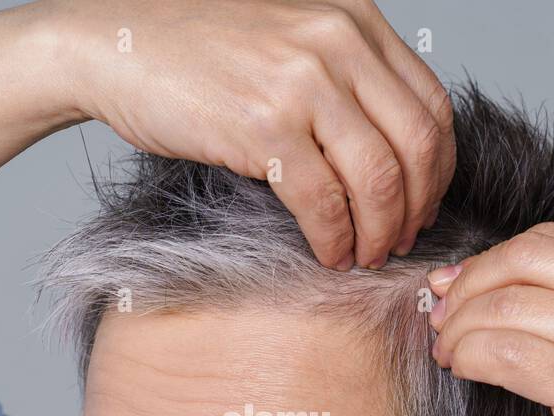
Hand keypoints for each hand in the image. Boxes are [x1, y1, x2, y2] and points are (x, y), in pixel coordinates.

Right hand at [58, 0, 455, 268]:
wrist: (117, 44)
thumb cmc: (196, 52)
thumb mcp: (290, 41)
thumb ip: (343, 78)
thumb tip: (389, 156)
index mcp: (354, 22)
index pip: (431, 105)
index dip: (437, 169)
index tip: (423, 204)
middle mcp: (337, 44)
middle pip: (416, 146)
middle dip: (415, 207)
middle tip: (399, 240)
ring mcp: (302, 83)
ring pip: (378, 179)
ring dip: (378, 231)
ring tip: (365, 253)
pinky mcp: (265, 126)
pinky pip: (323, 201)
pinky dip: (334, 238)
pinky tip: (328, 253)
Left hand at [427, 221, 553, 415]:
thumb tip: (512, 296)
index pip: (550, 240)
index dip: (490, 261)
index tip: (457, 287)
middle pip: (523, 260)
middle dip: (467, 286)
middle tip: (440, 318)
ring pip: (509, 306)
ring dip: (460, 327)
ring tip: (447, 352)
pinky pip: (512, 357)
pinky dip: (473, 357)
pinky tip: (463, 370)